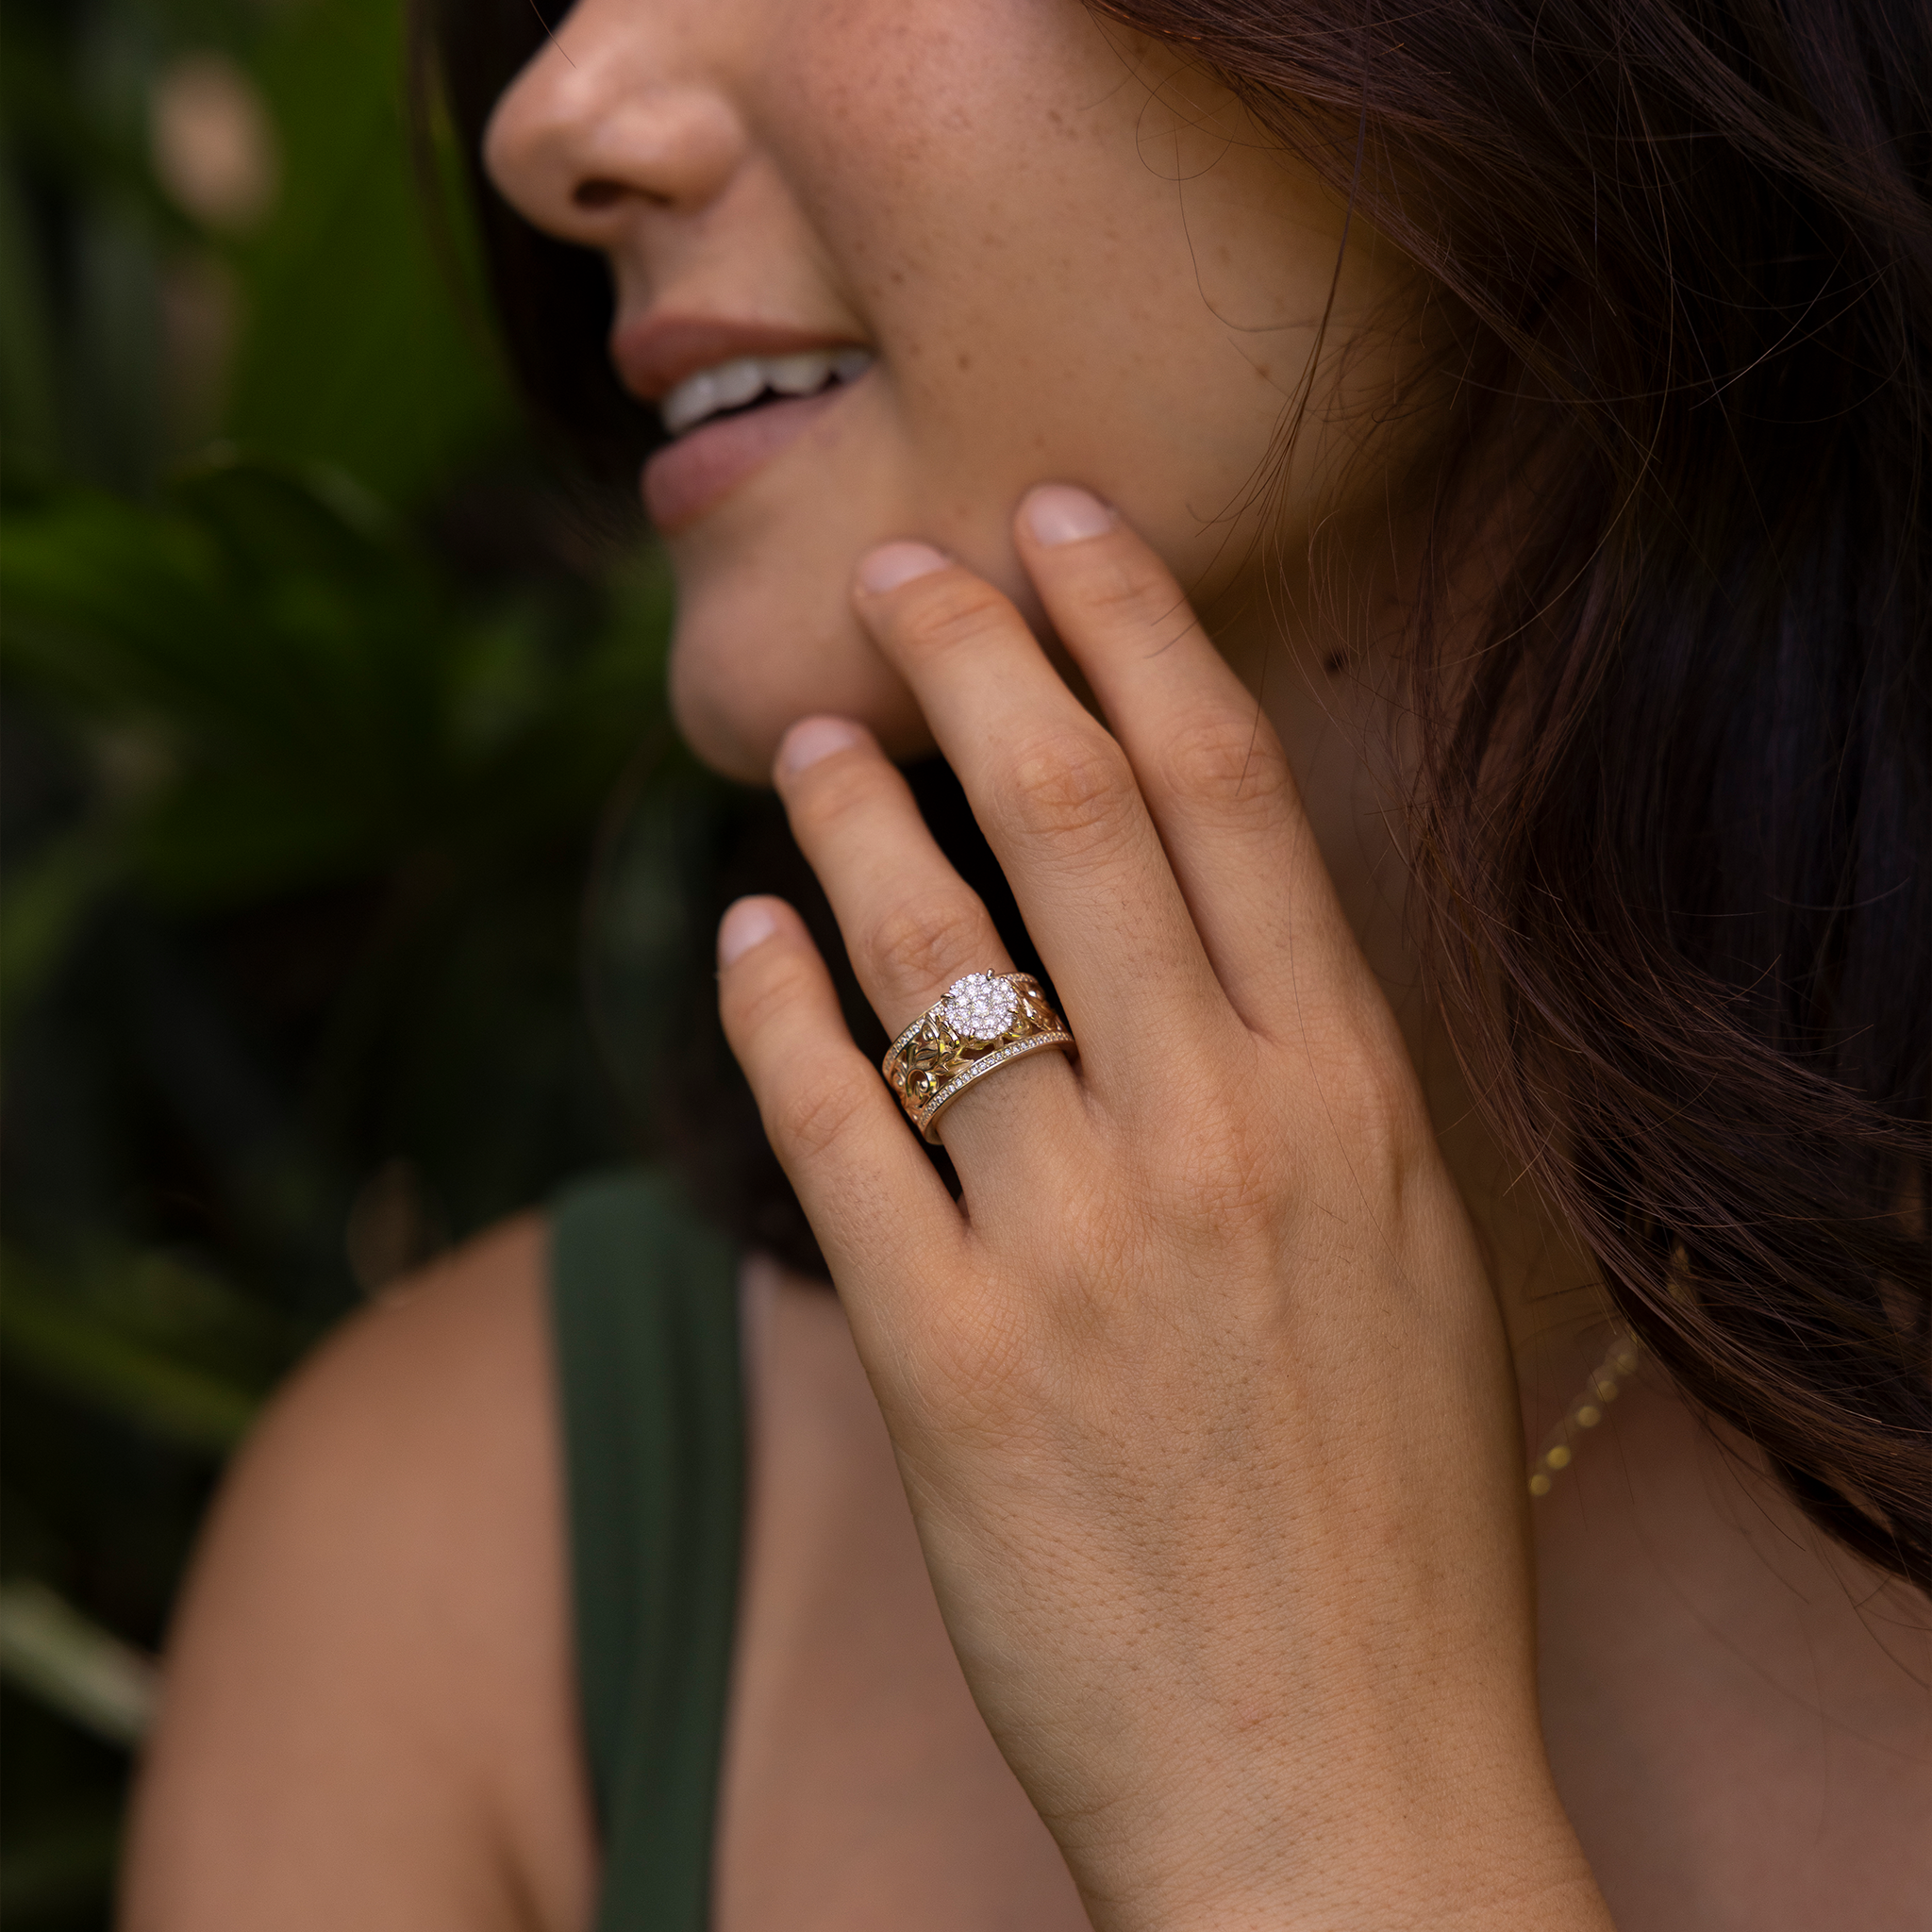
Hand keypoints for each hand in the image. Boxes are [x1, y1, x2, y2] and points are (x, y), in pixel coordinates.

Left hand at [717, 486, 1609, 1930]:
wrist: (1341, 1784)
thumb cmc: (1392, 1523)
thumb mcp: (1408, 1260)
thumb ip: (1310, 1084)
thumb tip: (1204, 928)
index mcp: (1349, 1101)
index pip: (1228, 794)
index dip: (1134, 630)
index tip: (1065, 525)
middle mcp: (1221, 1141)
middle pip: (1075, 818)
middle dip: (980, 656)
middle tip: (903, 570)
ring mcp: (1079, 1250)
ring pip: (933, 953)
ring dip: (857, 812)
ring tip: (810, 731)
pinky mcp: (951, 1368)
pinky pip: (832, 1133)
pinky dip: (771, 1011)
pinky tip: (739, 934)